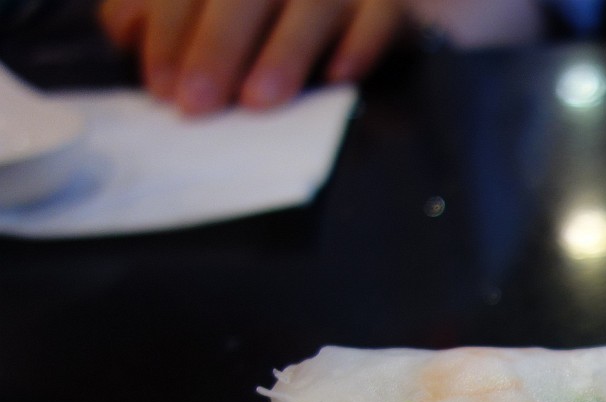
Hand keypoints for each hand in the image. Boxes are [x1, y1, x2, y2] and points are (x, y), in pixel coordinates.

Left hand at [98, 0, 408, 114]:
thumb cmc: (280, 6)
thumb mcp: (219, 1)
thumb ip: (170, 9)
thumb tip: (125, 31)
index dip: (169, 30)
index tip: (159, 85)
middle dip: (216, 47)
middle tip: (196, 104)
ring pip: (313, 6)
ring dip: (284, 52)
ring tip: (258, 101)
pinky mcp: (396, 0)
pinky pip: (381, 17)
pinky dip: (362, 45)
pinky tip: (340, 76)